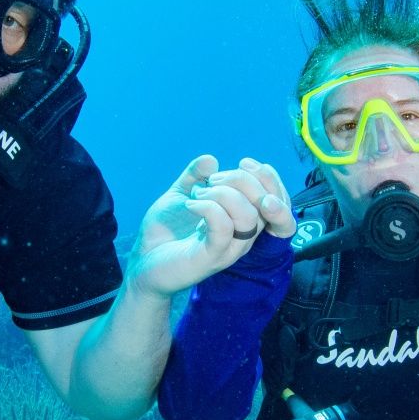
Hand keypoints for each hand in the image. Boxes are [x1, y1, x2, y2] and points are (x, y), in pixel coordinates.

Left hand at [128, 155, 294, 297]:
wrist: (143, 260)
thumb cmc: (166, 231)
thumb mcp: (181, 194)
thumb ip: (195, 175)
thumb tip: (211, 160)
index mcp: (242, 221)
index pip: (274, 199)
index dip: (266, 176)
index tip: (244, 162)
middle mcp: (241, 236)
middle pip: (265, 204)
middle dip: (241, 179)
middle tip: (211, 179)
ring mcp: (228, 249)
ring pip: (248, 216)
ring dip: (223, 194)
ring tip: (198, 194)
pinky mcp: (211, 258)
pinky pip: (223, 228)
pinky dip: (208, 207)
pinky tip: (191, 204)